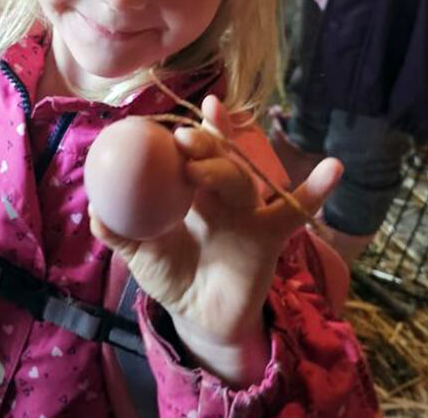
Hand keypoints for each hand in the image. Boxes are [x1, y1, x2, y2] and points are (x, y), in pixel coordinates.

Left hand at [91, 95, 341, 383]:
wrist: (199, 318)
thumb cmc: (172, 275)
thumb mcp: (139, 254)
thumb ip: (117, 233)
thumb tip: (93, 209)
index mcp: (188, 191)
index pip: (190, 152)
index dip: (192, 130)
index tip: (187, 108)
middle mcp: (219, 194)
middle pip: (217, 159)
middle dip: (203, 145)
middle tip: (181, 140)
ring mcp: (246, 212)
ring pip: (241, 182)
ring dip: (223, 171)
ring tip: (197, 171)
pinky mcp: (269, 236)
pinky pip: (293, 213)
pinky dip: (315, 192)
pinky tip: (334, 168)